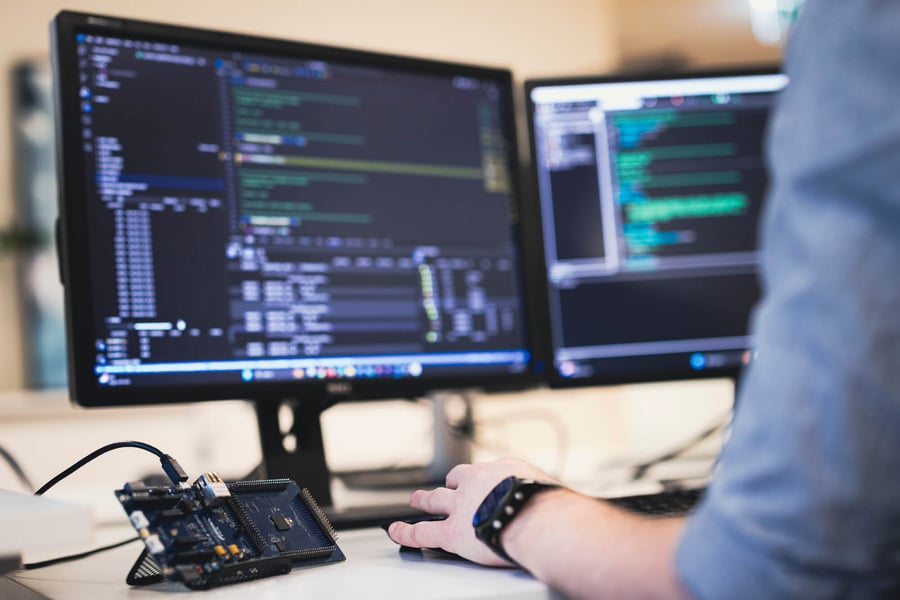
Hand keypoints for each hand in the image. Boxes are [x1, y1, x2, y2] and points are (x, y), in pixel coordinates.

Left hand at [387, 457, 557, 565]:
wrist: (537, 518)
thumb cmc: (551, 507)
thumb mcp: (549, 489)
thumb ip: (542, 494)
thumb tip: (555, 505)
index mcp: (504, 470)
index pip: (488, 472)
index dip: (482, 479)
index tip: (482, 482)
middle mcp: (478, 482)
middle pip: (457, 479)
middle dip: (449, 483)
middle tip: (443, 485)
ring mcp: (461, 506)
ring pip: (435, 499)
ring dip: (424, 499)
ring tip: (415, 499)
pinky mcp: (452, 531)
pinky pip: (423, 531)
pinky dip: (406, 531)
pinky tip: (396, 531)